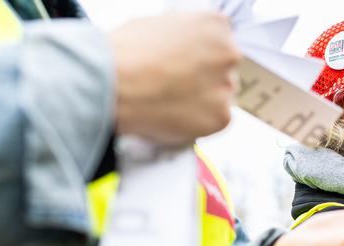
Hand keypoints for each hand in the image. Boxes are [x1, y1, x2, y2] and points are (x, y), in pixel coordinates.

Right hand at [109, 12, 240, 144]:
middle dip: (205, 79)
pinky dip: (198, 122)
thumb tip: (179, 47)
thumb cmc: (126, 54)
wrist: (115, 85)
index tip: (186, 67)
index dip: (199, 57)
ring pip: (221, 96)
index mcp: (214, 25)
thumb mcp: (156, 25)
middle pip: (224, 70)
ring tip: (170, 102)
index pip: (219, 43)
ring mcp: (227, 85)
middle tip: (177, 87)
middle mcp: (228, 53)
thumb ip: (180, 37)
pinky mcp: (222, 116)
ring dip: (204, 101)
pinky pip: (215, 120)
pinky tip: (174, 115)